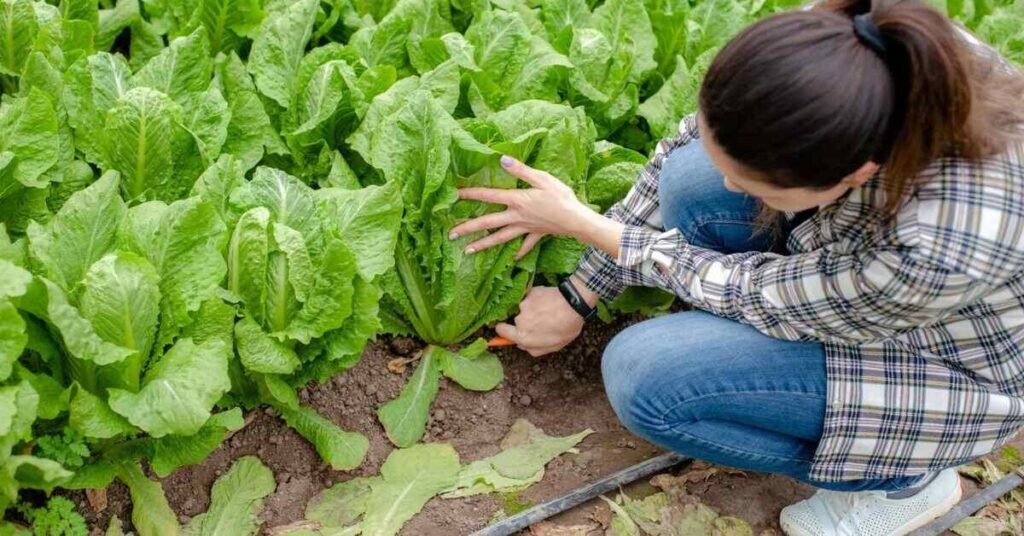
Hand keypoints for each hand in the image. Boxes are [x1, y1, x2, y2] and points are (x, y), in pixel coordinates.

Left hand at [450, 156, 592, 257]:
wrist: (577, 220)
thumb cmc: (561, 197)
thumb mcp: (542, 178)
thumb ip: (521, 170)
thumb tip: (502, 160)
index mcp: (517, 200)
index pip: (488, 196)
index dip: (471, 194)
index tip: (454, 195)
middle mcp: (516, 216)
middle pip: (488, 223)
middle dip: (468, 229)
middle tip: (451, 235)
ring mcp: (525, 228)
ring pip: (500, 238)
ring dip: (484, 245)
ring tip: (468, 251)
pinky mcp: (536, 234)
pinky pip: (526, 245)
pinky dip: (520, 250)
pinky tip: (514, 257)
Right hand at [496, 284, 593, 356]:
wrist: (574, 304)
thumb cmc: (566, 327)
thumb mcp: (553, 347)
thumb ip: (533, 349)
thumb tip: (520, 345)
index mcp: (523, 336)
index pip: (501, 331)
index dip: (504, 330)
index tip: (508, 328)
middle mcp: (519, 320)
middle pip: (515, 319)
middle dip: (524, 320)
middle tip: (540, 320)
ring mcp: (524, 304)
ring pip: (524, 307)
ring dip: (532, 309)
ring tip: (548, 310)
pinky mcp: (530, 292)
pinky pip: (530, 297)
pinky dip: (537, 299)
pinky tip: (548, 301)